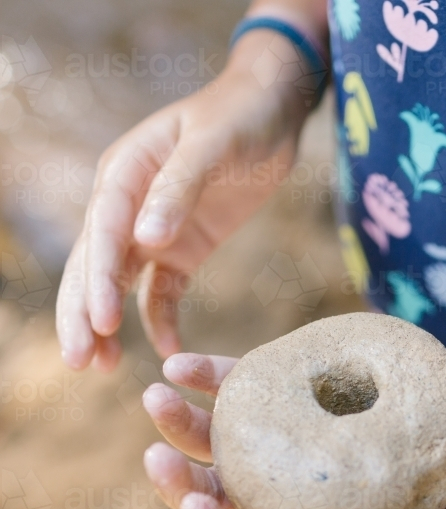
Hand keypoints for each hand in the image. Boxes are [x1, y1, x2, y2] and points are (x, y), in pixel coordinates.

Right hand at [57, 47, 310, 371]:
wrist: (272, 111)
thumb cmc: (240, 115)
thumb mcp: (212, 144)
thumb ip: (179, 188)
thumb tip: (145, 237)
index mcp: (124, 173)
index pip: (103, 231)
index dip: (99, 278)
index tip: (100, 320)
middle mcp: (128, 204)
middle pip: (96, 265)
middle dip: (84, 313)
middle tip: (80, 362)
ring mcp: (154, 230)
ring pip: (120, 283)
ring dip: (108, 323)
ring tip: (101, 368)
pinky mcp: (183, 248)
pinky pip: (162, 290)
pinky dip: (160, 319)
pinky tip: (166, 350)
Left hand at [143, 348, 445, 508]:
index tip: (197, 508)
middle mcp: (294, 485)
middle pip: (219, 493)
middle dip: (177, 481)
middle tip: (157, 457)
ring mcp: (294, 432)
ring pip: (220, 437)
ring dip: (179, 423)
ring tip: (157, 395)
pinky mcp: (303, 384)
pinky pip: (246, 381)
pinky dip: (209, 375)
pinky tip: (182, 363)